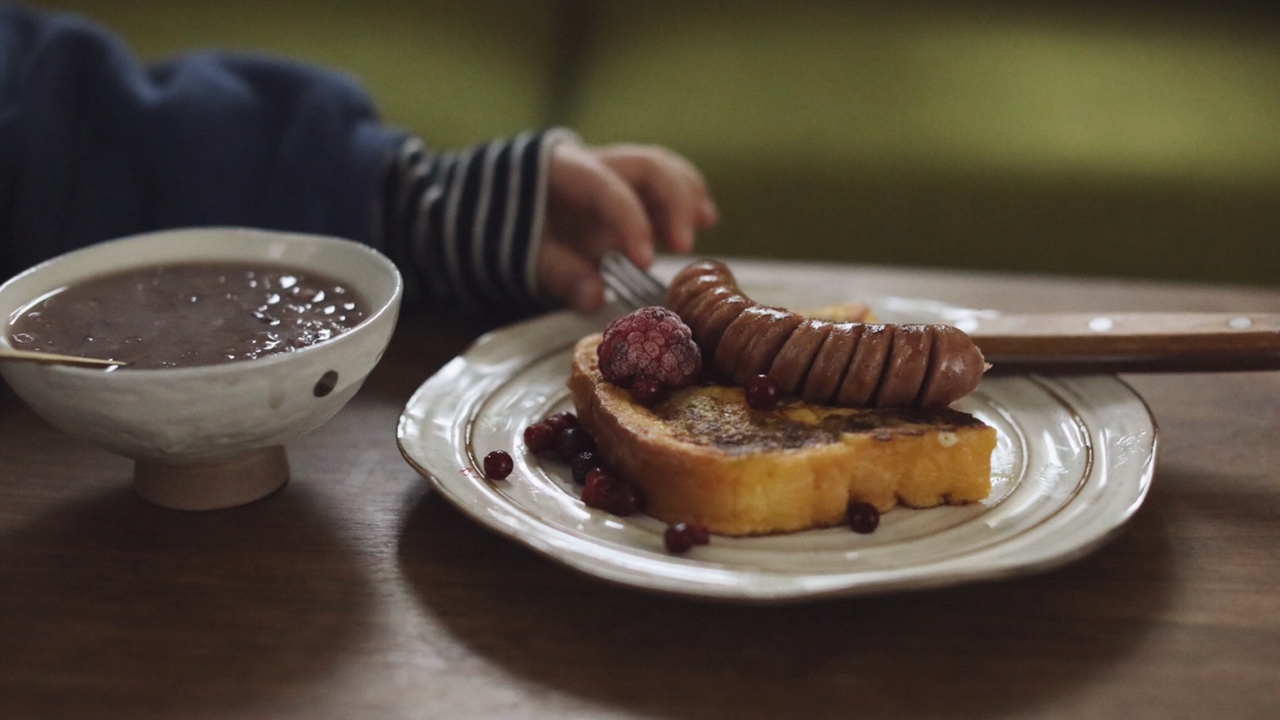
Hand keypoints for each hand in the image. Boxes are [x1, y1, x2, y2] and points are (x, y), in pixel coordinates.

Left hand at [538, 141, 717, 312]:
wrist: (512, 205)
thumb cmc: (521, 229)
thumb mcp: (528, 254)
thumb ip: (560, 273)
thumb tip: (594, 298)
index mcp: (565, 171)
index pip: (607, 189)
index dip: (631, 222)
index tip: (647, 262)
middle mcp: (599, 162)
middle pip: (648, 166)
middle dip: (674, 201)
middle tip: (685, 245)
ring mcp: (619, 173)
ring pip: (663, 169)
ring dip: (688, 195)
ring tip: (707, 222)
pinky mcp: (633, 188)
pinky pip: (666, 184)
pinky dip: (688, 199)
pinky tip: (705, 219)